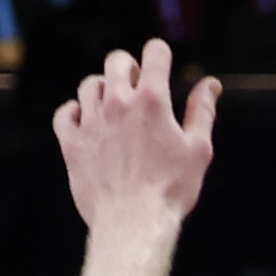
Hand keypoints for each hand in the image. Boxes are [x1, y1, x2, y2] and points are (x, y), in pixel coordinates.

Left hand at [52, 41, 218, 235]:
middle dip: (129, 66)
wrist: (134, 222)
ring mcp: (90, 121)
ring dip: (103, 88)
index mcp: (152, 100)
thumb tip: (211, 83)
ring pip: (89, 85)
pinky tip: (87, 121)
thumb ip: (203, 111)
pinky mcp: (72, 142)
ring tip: (114, 105)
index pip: (154, 53)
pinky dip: (74, 112)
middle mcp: (117, 102)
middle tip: (137, 83)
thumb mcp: (199, 149)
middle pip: (116, 61)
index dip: (160, 53)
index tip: (162, 63)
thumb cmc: (172, 189)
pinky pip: (65, 113)